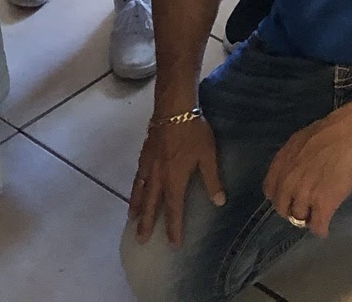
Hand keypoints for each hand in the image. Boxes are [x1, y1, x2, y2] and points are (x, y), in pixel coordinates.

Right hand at [129, 116, 223, 246]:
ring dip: (136, 206)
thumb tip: (219, 202)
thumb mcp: (207, 155)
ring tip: (132, 218)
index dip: (173, 227)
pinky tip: (136, 188)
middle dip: (146, 222)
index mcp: (174, 178)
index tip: (172, 244)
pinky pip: (138, 175)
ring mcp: (149, 163)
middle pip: (151, 203)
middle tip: (140, 239)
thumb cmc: (193, 130)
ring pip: (140, 190)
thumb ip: (212, 179)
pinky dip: (135, 186)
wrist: (173, 107)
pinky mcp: (145, 152)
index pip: (173, 208)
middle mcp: (158, 175)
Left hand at [261, 109, 351, 237]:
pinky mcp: (323, 205)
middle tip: (304, 210)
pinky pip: (318, 226)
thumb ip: (290, 160)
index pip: (269, 191)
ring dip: (307, 219)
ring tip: (316, 217)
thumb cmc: (326, 133)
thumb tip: (291, 170)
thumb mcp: (297, 142)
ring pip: (299, 219)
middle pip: (282, 209)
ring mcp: (304, 195)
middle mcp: (287, 183)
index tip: (288, 198)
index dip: (280, 197)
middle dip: (292, 211)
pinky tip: (324, 229)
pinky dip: (321, 230)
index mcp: (280, 165)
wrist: (348, 136)